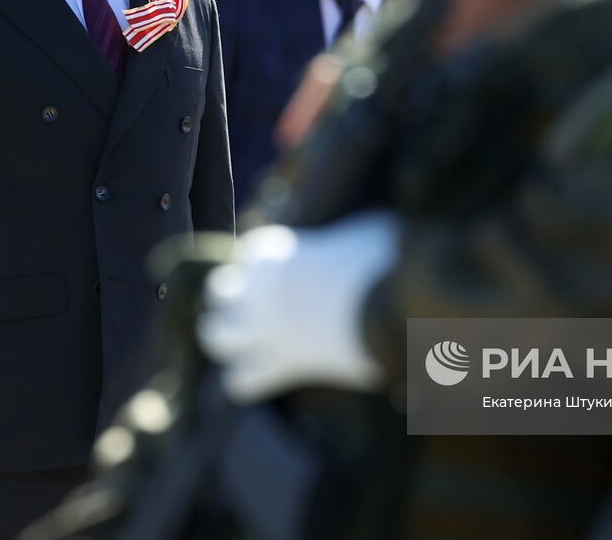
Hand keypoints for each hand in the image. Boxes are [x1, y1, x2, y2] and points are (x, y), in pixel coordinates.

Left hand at [198, 211, 401, 402]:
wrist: (396, 309)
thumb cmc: (384, 263)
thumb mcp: (362, 230)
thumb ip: (341, 238)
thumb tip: (346, 251)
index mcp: (278, 252)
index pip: (248, 252)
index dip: (261, 261)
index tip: (282, 269)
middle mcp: (261, 290)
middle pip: (217, 292)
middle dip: (230, 298)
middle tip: (256, 305)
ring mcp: (268, 330)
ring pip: (215, 337)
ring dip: (225, 337)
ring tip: (245, 338)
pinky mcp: (285, 366)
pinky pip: (240, 382)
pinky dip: (246, 380)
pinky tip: (263, 374)